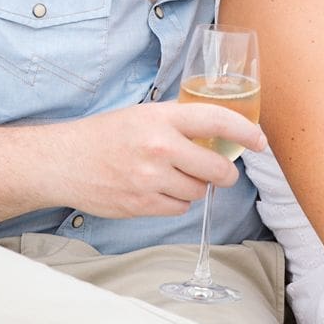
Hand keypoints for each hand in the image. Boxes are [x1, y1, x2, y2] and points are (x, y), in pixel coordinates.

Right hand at [52, 101, 264, 219]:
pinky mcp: (142, 204)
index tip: (259, 140)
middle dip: (224, 173)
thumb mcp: (142, 115)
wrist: (64, 161)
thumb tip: (219, 130)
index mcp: (161, 118)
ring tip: (171, 175)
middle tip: (220, 171)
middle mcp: (158, 147)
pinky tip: (157, 189)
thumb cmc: (105, 135)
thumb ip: (177, 121)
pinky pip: (179, 208)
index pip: (216, 120)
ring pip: (198, 191)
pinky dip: (176, 202)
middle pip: (217, 169)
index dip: (245, 131)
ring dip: (194, 186)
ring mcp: (150, 178)